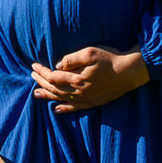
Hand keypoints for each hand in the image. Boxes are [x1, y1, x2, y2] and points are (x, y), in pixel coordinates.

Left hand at [31, 46, 149, 113]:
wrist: (129, 72)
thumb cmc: (110, 59)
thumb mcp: (90, 52)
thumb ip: (71, 59)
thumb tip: (57, 65)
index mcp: (77, 79)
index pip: (53, 77)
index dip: (41, 72)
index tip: (33, 65)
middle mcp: (79, 92)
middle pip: (54, 89)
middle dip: (41, 82)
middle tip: (32, 75)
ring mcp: (86, 99)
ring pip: (61, 99)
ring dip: (47, 96)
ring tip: (36, 94)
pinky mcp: (93, 102)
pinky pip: (74, 108)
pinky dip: (64, 108)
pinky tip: (56, 109)